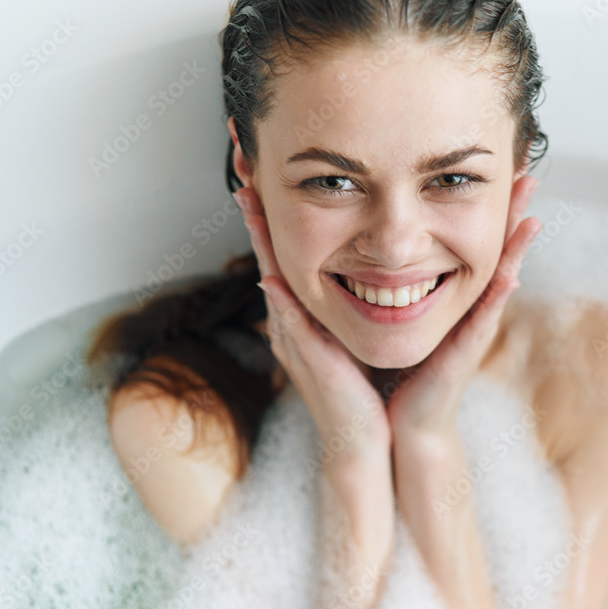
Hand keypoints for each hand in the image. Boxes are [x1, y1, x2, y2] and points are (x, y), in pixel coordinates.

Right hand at [232, 186, 390, 457]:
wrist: (364, 440)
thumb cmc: (364, 387)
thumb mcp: (354, 332)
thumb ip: (350, 301)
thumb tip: (359, 266)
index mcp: (304, 312)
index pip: (284, 250)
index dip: (273, 213)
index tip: (264, 173)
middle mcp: (291, 321)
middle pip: (267, 254)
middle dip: (255, 212)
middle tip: (243, 168)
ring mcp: (294, 340)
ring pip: (272, 279)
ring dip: (259, 242)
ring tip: (248, 203)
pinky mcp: (308, 362)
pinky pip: (291, 326)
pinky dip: (281, 303)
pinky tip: (271, 278)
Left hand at [386, 175, 542, 437]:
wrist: (393, 422)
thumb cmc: (382, 369)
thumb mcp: (372, 314)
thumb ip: (365, 281)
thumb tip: (350, 246)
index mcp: (444, 292)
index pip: (465, 237)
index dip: (480, 204)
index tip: (494, 166)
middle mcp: (465, 305)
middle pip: (492, 247)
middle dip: (510, 211)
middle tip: (527, 172)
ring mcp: (470, 327)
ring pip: (498, 276)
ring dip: (516, 247)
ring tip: (532, 214)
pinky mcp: (466, 351)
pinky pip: (485, 317)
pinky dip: (500, 295)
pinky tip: (513, 273)